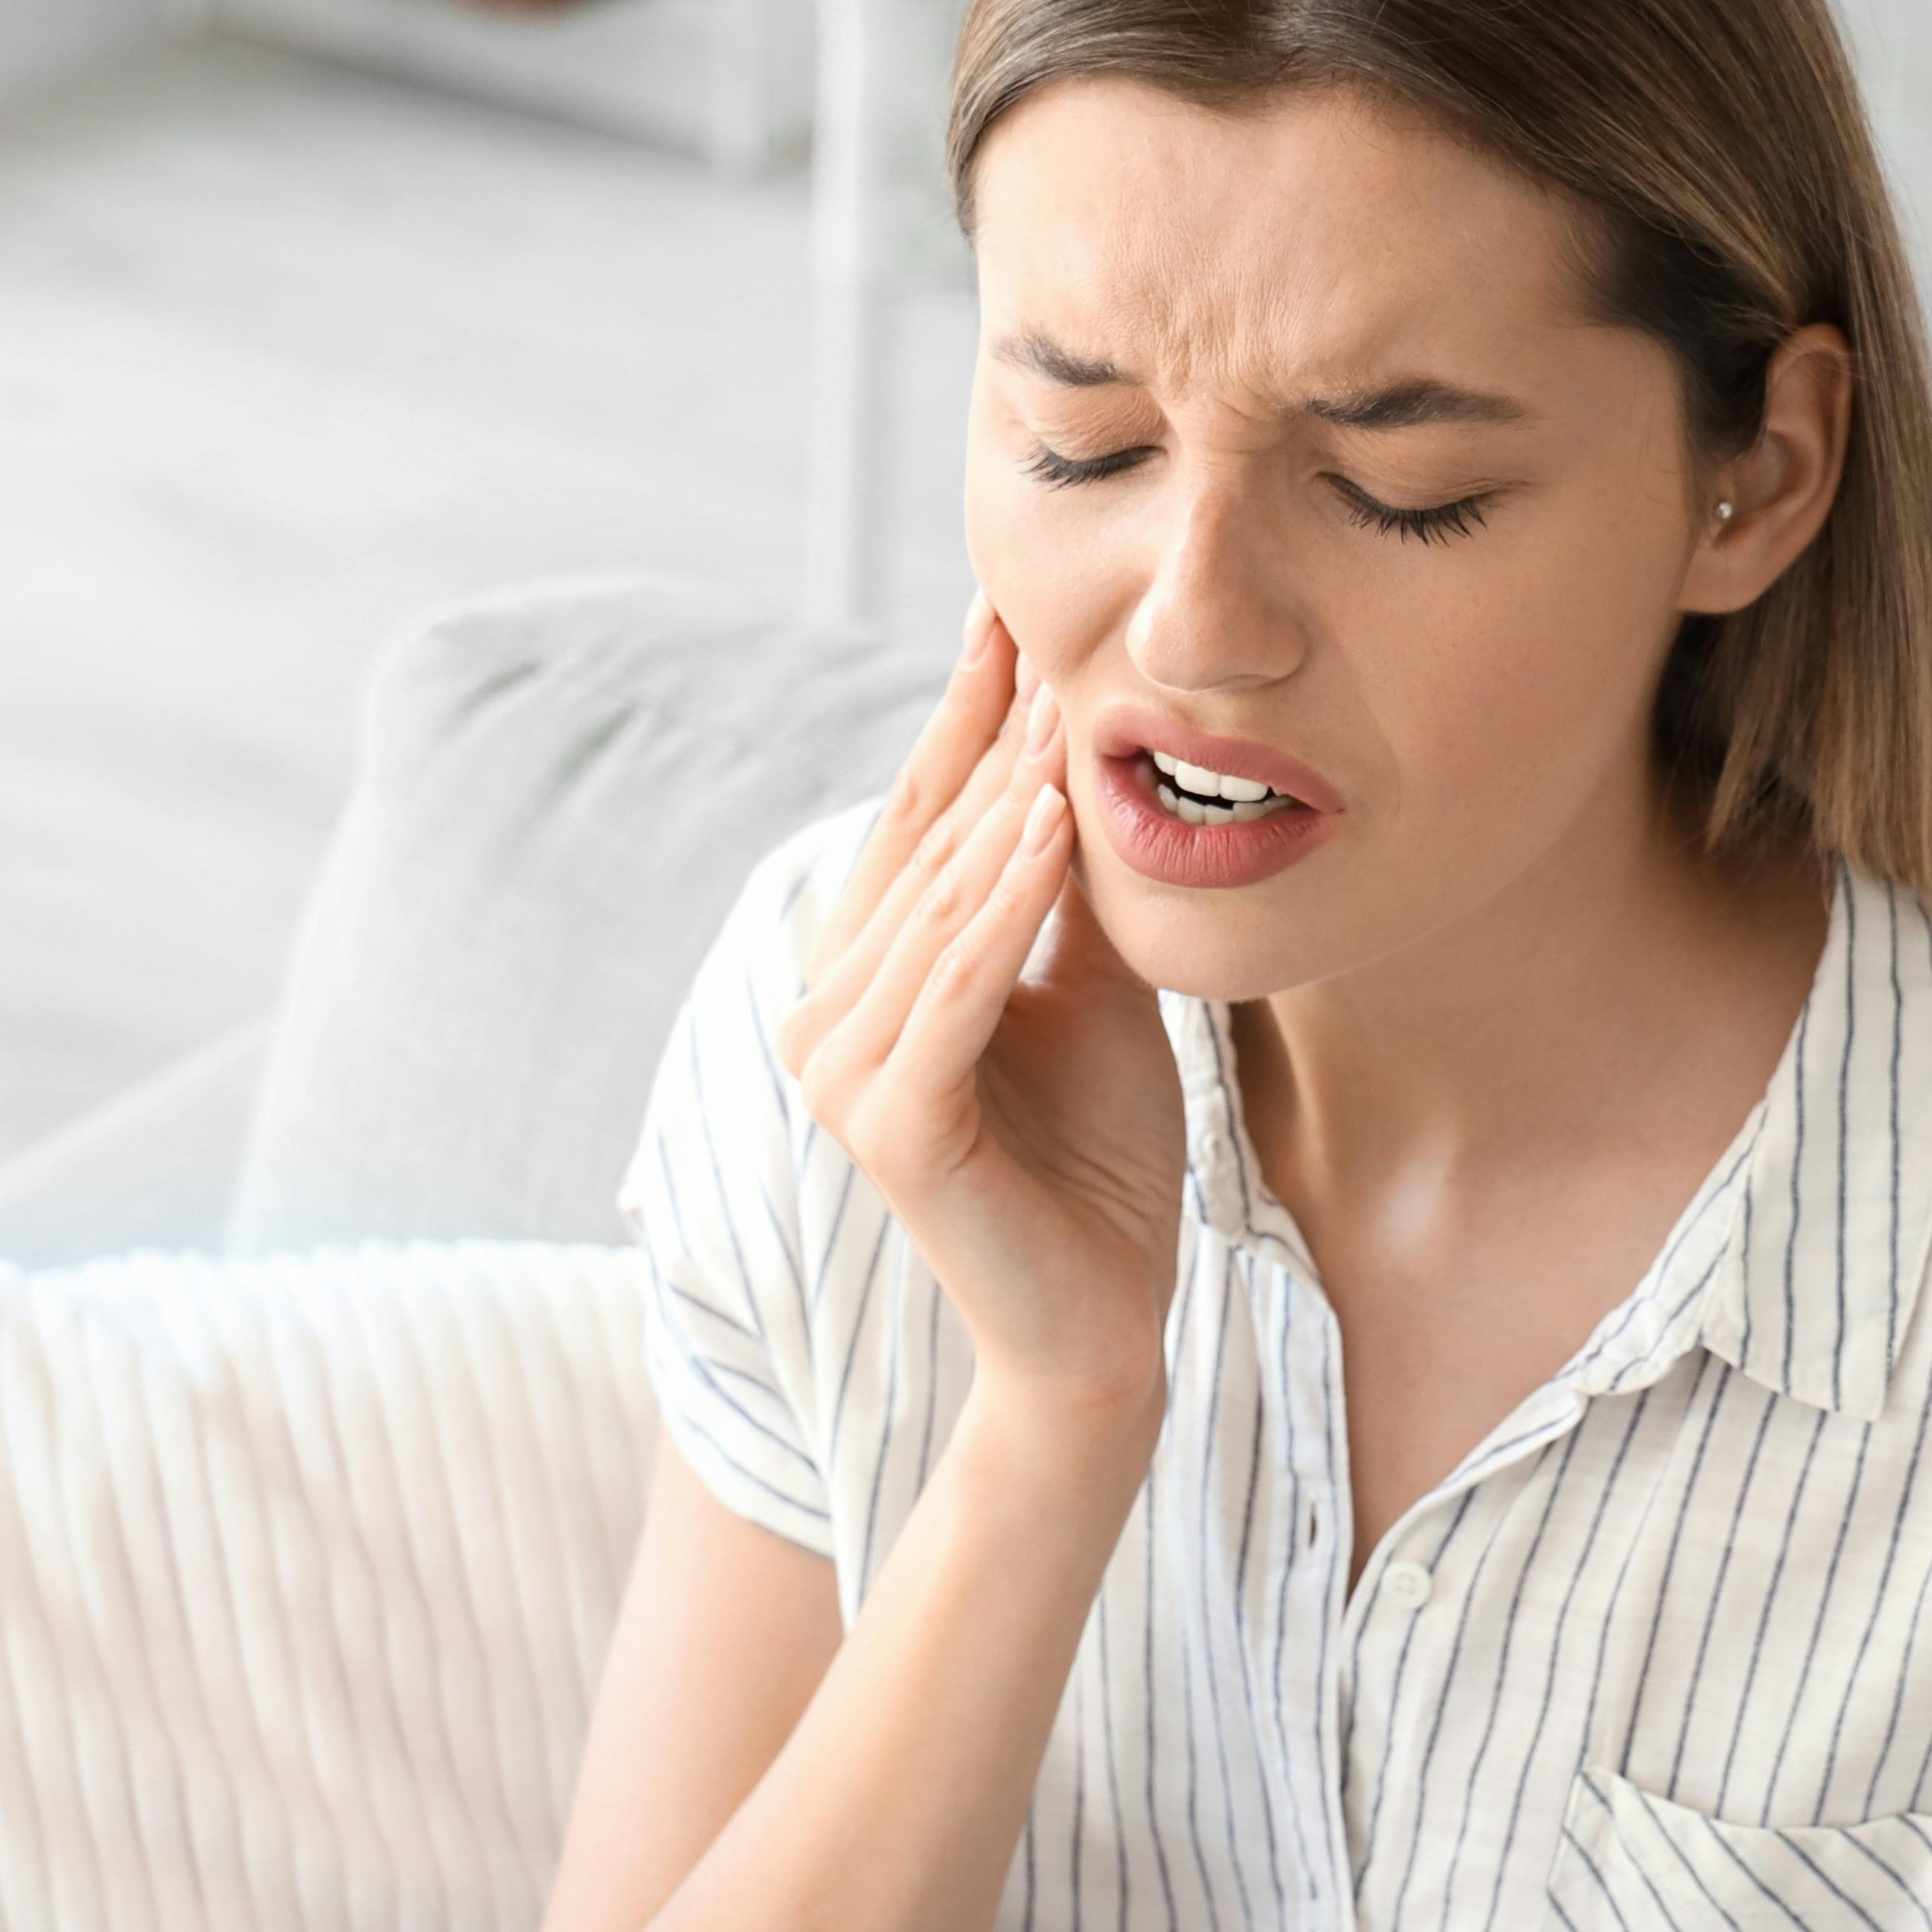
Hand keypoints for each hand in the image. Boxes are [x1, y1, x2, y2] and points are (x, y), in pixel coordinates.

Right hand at [777, 597, 1186, 1430]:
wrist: (1104, 1323)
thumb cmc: (1100, 1163)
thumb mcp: (1093, 989)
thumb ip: (1065, 891)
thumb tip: (1074, 757)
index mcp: (866, 978)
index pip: (917, 822)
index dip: (963, 716)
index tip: (1007, 608)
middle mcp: (827, 1015)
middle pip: (918, 849)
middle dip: (984, 738)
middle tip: (1039, 624)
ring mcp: (842, 1076)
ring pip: (934, 912)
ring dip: (999, 806)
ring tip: (1057, 708)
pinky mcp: (889, 1127)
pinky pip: (955, 994)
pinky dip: (1002, 913)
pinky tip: (1046, 833)